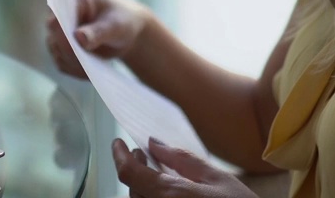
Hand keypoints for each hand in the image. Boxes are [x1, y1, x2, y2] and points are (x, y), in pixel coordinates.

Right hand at [45, 0, 152, 78]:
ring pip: (57, 52)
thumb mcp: (116, 25)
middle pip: (54, 36)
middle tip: (88, 65)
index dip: (61, 29)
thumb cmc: (122, 20)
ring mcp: (61, 33)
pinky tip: (91, 73)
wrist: (127, 32)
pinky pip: (64, 64)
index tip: (74, 44)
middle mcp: (61, 15)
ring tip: (94, 70)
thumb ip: (98, 31)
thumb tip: (79, 38)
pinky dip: (76, 71)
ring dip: (73, 64)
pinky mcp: (64, 49)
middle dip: (70, 52)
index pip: (58, 13)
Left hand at [114, 138, 258, 197]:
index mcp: (170, 196)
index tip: (117, 143)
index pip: (129, 173)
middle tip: (142, 154)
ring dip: (143, 188)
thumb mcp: (217, 179)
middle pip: (133, 190)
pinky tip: (167, 192)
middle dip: (135, 170)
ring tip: (155, 173)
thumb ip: (182, 160)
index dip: (119, 156)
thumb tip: (155, 144)